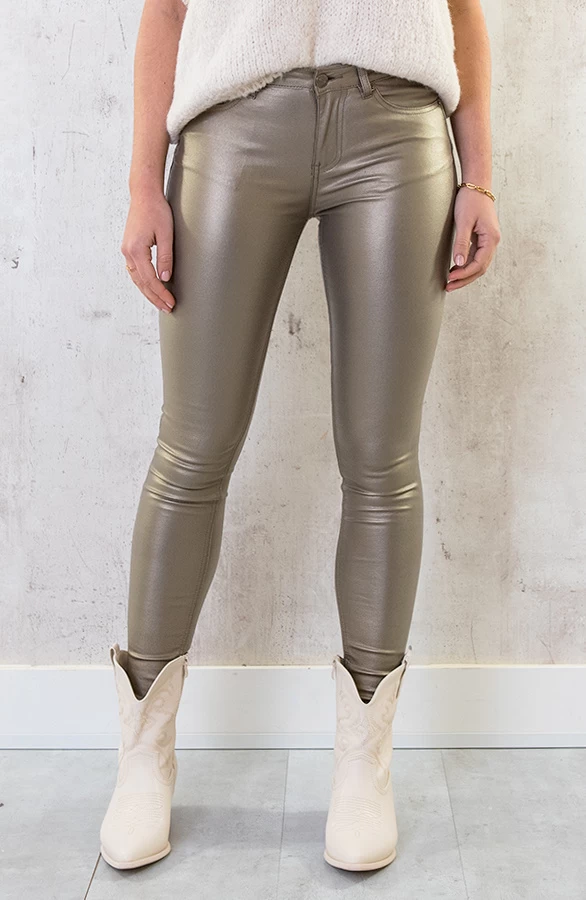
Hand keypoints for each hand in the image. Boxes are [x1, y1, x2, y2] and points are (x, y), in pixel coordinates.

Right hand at [121, 189, 175, 312]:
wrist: (144, 195)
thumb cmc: (156, 210)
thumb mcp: (166, 233)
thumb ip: (165, 256)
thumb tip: (165, 277)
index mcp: (136, 249)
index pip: (149, 279)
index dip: (160, 293)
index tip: (171, 302)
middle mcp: (128, 252)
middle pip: (141, 283)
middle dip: (155, 297)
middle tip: (167, 308)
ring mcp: (126, 250)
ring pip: (136, 279)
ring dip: (148, 292)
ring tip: (160, 302)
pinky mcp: (129, 248)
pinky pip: (135, 271)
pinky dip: (143, 282)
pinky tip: (151, 288)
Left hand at [445, 186, 500, 291]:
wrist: (476, 184)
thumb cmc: (470, 200)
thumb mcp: (463, 222)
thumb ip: (462, 243)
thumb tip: (458, 264)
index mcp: (491, 239)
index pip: (478, 264)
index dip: (464, 274)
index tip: (450, 279)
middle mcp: (493, 241)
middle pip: (480, 268)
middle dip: (464, 279)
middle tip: (448, 287)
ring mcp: (489, 240)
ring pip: (479, 264)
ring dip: (465, 274)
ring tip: (450, 281)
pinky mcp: (483, 238)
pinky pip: (476, 257)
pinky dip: (467, 265)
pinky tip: (455, 269)